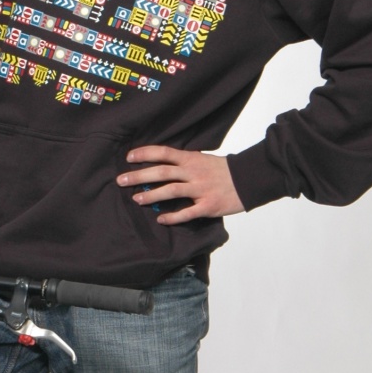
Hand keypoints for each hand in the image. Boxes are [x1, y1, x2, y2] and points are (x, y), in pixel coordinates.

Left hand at [116, 145, 244, 224]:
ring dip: (151, 195)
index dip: (145, 153)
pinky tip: (161, 219)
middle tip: (121, 181)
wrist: (249, 179)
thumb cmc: (223, 170)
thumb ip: (184, 162)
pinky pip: (188, 213)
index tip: (129, 157)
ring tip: (136, 199)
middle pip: (162, 172)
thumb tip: (161, 164)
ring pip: (171, 191)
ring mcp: (201, 190)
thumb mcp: (203, 159)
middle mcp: (194, 172)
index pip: (164, 153)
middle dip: (139, 176)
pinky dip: (173, 217)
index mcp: (192, 159)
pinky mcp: (208, 206)